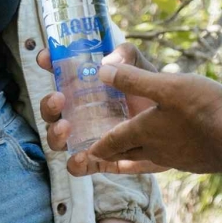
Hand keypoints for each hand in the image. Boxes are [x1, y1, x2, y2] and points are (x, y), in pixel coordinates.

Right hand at [37, 42, 163, 175]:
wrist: (176, 126)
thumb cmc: (152, 93)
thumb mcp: (142, 68)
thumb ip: (127, 56)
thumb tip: (107, 63)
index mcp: (86, 87)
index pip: (60, 74)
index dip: (48, 64)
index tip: (45, 57)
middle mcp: (80, 112)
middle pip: (51, 111)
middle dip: (48, 105)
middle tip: (59, 98)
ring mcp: (87, 136)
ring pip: (58, 139)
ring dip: (55, 134)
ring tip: (66, 127)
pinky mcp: (100, 159)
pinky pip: (79, 166)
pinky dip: (76, 164)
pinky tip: (82, 157)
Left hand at [86, 65, 221, 177]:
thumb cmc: (204, 110)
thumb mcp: (168, 86)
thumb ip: (134, 79)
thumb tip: (102, 71)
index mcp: (145, 132)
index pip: (113, 142)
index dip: (98, 145)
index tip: (88, 151)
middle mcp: (156, 150)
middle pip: (125, 156)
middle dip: (109, 156)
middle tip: (97, 156)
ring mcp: (176, 159)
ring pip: (145, 161)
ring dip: (130, 160)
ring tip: (123, 161)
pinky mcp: (194, 161)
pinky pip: (167, 163)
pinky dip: (155, 160)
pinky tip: (165, 156)